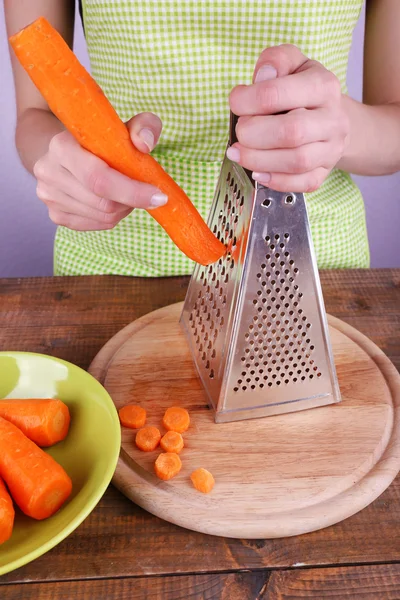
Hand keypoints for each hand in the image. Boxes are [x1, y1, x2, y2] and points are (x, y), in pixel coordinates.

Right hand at [33, 113, 165, 230]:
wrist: (66, 152)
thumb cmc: (101, 139)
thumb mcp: (126, 126)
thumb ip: (144, 126)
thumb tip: (145, 143)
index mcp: (62, 145)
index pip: (98, 178)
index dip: (131, 191)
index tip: (159, 196)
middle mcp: (48, 171)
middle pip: (103, 203)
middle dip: (131, 201)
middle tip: (145, 192)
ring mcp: (49, 196)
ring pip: (103, 216)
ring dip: (124, 208)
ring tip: (124, 191)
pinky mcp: (56, 215)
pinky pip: (96, 225)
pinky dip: (112, 217)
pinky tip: (112, 200)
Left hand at [228, 45, 348, 192]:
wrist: (332, 116)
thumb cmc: (303, 89)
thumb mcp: (292, 63)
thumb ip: (276, 61)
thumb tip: (264, 76)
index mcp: (323, 85)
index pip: (276, 94)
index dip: (246, 101)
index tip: (235, 102)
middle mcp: (332, 118)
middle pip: (290, 132)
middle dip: (253, 134)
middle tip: (239, 132)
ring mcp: (331, 148)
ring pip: (297, 161)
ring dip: (258, 160)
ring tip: (238, 153)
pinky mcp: (325, 171)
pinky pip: (303, 183)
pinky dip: (275, 180)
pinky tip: (258, 172)